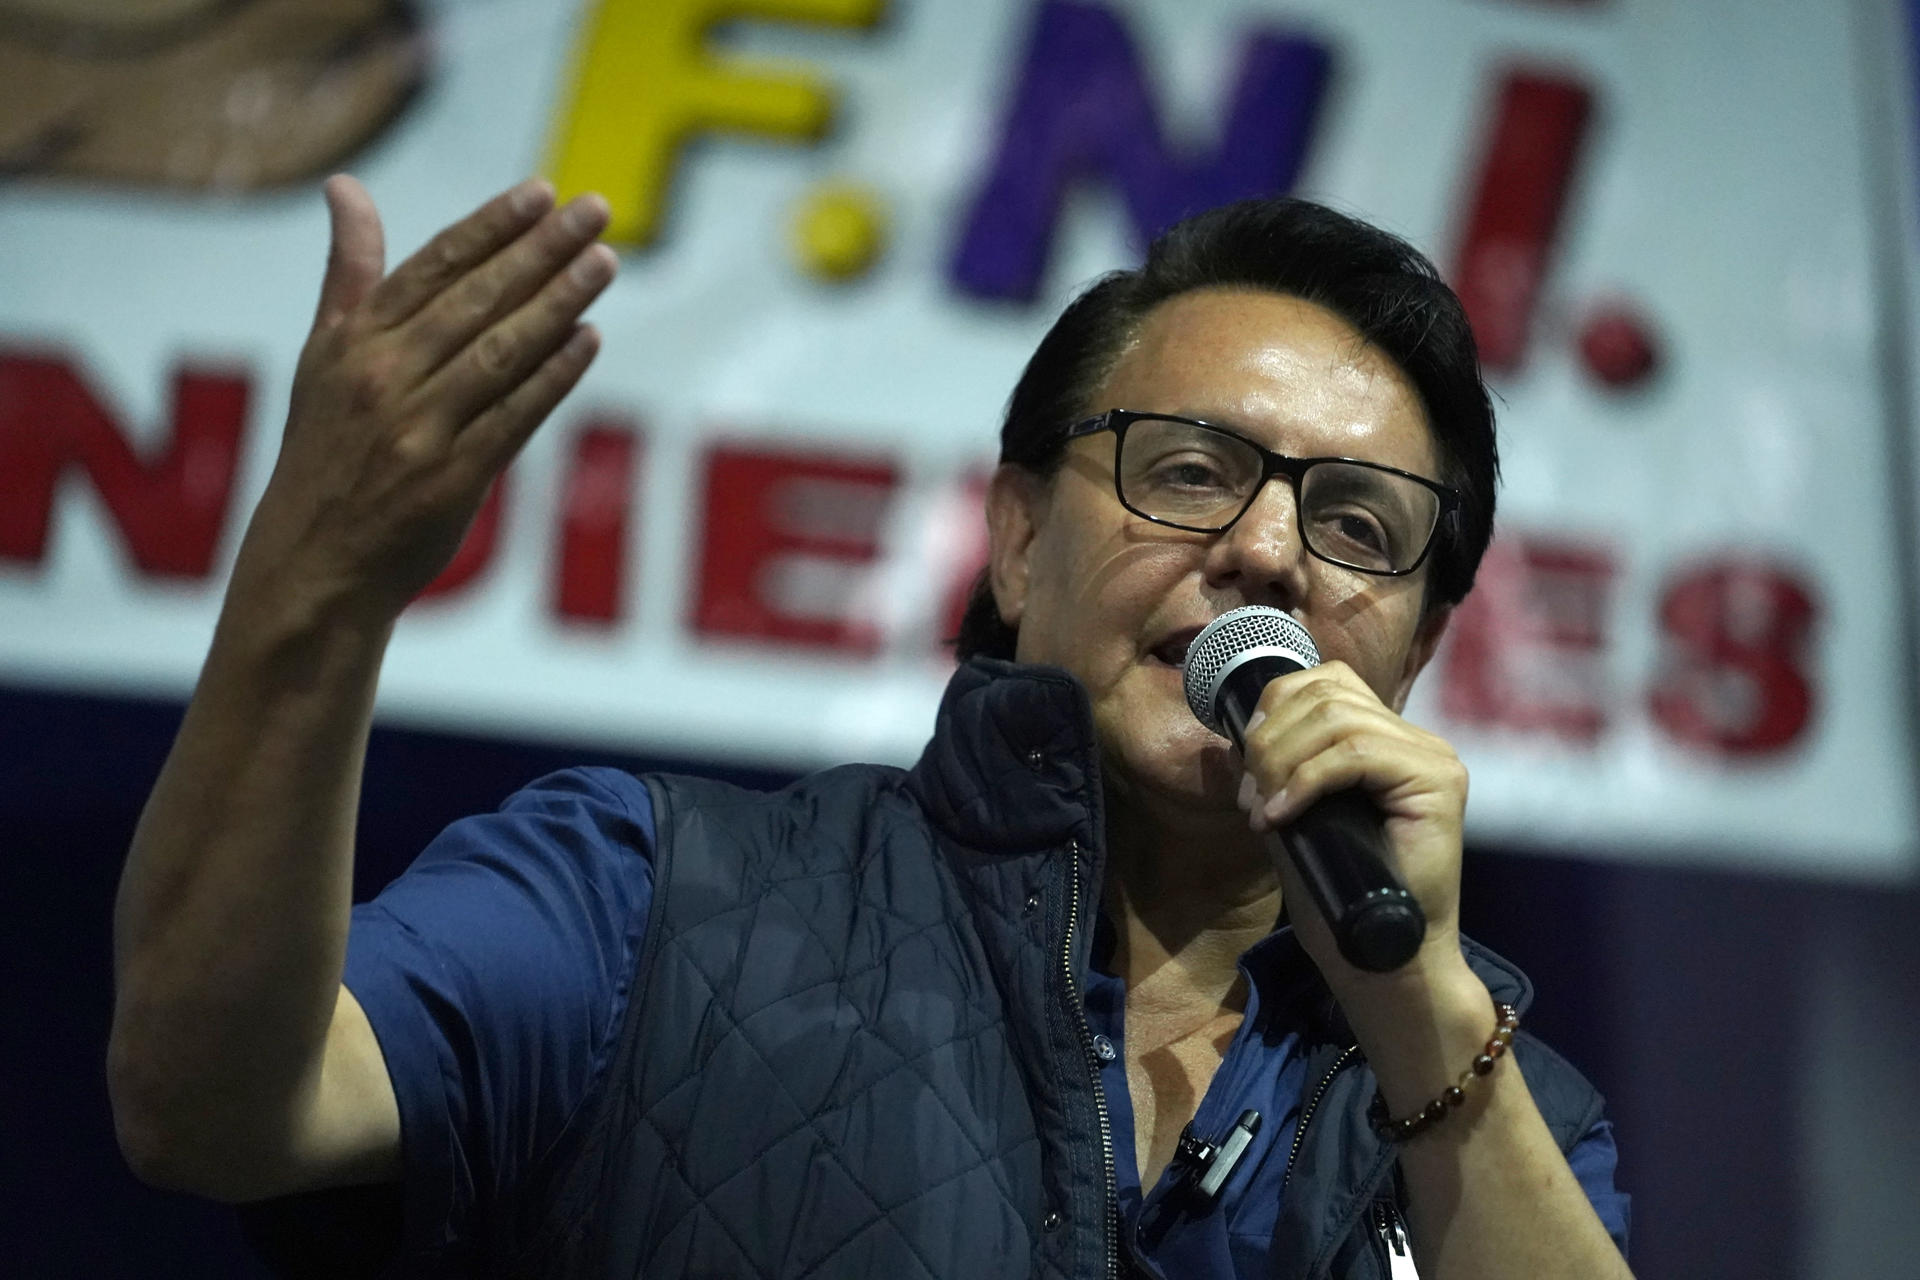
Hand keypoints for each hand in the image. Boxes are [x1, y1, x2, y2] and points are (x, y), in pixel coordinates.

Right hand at [231, 174, 614, 622]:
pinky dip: (554, 376)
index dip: (491, 227)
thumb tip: (345, 186)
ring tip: (603, 263)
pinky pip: (514, 416)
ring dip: (559, 302)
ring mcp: (419, 428)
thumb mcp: (322, 358)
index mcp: (354, 342)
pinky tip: (589, 339)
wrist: (314, 562)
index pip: (433, 266)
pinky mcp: (452, 479)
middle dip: (541, 251)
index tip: (542, 193)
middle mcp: (384, 377)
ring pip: (501, 351)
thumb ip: (350, 275)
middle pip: (477, 300)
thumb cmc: (325, 452)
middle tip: (596, 211)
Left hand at [1235, 661, 1477, 1002]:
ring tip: (1264, 812)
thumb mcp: (1295, 817)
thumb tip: (1238, 736)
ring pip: (1337, 719)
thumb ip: (1279, 774)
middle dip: (1270, 741)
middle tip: (1250, 799)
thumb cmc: (1338, 897)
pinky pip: (1355, 754)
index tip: (1245, 766)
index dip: (1273, 709)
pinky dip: (1304, 781)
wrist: (1382, 959)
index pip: (1326, 682)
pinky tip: (1280, 817)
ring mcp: (1432, 758)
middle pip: (1326, 694)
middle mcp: (1417, 740)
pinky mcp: (1438, 782)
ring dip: (1281, 762)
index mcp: (1387, 740)